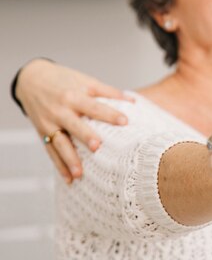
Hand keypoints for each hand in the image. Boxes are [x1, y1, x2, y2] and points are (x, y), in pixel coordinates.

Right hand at [16, 59, 131, 182]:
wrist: (31, 80)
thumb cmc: (64, 80)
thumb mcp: (84, 81)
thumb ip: (107, 92)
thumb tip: (133, 101)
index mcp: (73, 96)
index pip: (93, 106)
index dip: (109, 113)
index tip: (125, 121)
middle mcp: (60, 111)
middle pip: (74, 126)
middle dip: (84, 136)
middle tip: (97, 147)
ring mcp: (49, 123)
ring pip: (59, 144)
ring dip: (69, 159)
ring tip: (80, 174)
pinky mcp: (42, 133)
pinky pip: (51, 151)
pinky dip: (59, 166)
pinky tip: (69, 179)